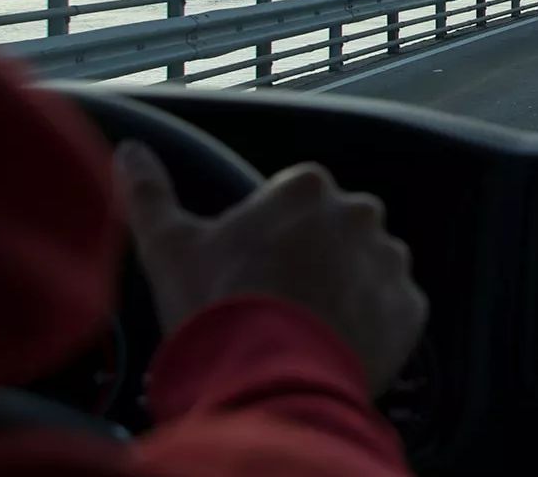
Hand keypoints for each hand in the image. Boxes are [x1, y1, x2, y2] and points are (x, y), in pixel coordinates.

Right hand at [114, 141, 428, 392]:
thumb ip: (149, 193)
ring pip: (368, 266)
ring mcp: (388, 262)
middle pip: (335, 229)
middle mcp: (358, 214)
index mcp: (307, 188)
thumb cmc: (219, 308)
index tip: (253, 268)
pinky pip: (393, 309)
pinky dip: (372, 323)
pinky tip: (336, 343)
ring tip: (308, 326)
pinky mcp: (409, 309)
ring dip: (347, 287)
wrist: (270, 384)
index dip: (271, 235)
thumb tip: (129, 153)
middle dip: (315, 257)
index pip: (295, 199)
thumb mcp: (170, 248)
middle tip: (279, 299)